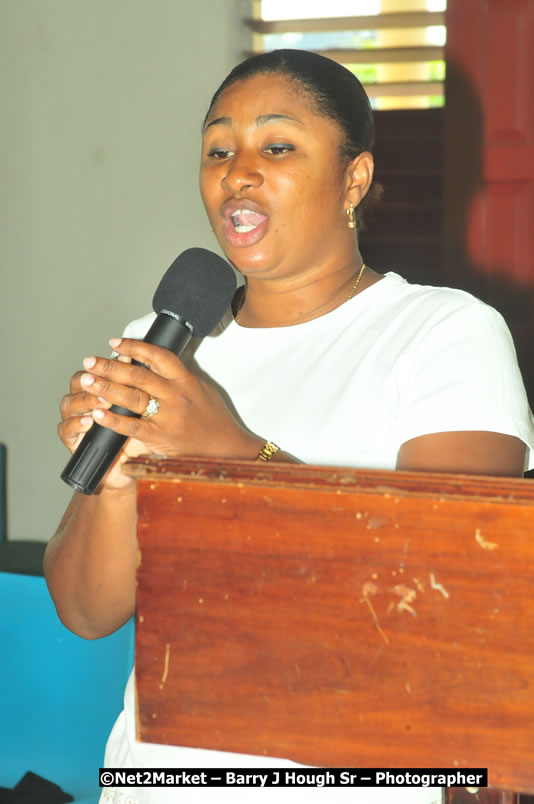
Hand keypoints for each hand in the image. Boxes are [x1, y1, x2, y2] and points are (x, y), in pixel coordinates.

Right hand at [58, 358, 146, 490]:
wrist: (132, 466)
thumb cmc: (139, 435)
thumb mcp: (144, 410)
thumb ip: (140, 390)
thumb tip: (147, 366)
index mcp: (100, 390)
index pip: (98, 369)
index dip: (110, 363)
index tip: (126, 358)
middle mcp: (85, 402)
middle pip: (79, 381)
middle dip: (95, 379)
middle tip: (110, 380)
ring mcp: (76, 421)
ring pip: (69, 403)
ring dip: (86, 400)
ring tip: (103, 402)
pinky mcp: (73, 441)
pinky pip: (66, 430)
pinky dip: (76, 424)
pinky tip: (90, 422)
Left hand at [72, 337, 261, 462]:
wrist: (226, 448)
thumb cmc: (214, 418)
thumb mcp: (200, 389)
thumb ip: (177, 376)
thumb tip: (152, 361)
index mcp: (186, 379)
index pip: (157, 355)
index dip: (134, 347)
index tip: (114, 343)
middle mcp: (176, 395)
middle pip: (138, 375)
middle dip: (110, 366)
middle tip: (90, 361)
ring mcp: (168, 417)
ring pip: (131, 397)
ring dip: (105, 388)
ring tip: (86, 381)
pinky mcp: (161, 437)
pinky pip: (131, 426)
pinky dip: (112, 419)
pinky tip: (96, 413)